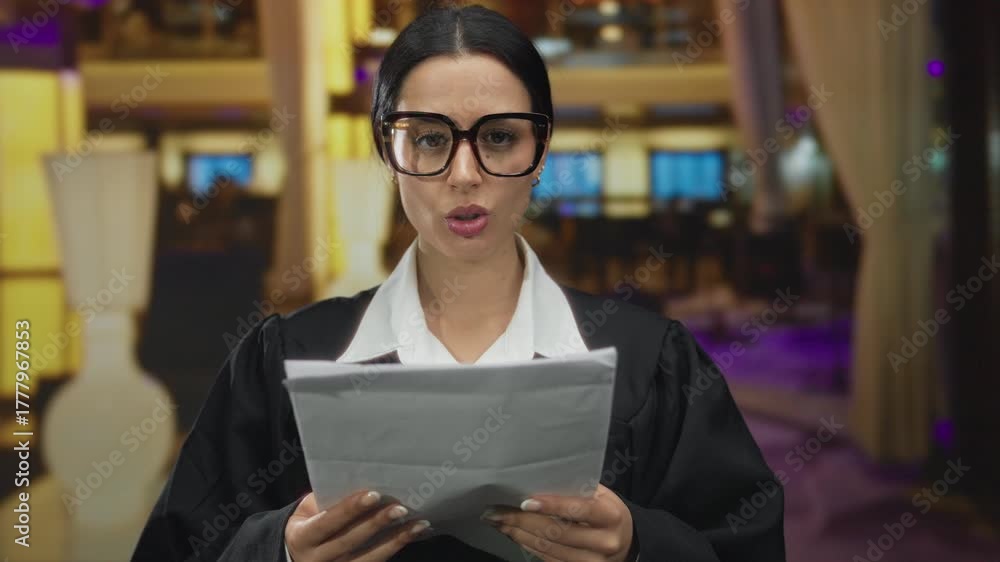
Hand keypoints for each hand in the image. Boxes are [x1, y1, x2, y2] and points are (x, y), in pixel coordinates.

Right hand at [285, 490, 430, 561]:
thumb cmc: (309, 521)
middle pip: (349, 541)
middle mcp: (316, 559)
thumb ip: (329, 500)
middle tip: (400, 508)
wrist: (298, 553)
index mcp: (301, 538)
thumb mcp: (308, 510)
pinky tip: (412, 535)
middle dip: (376, 523)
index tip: (374, 494)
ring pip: (367, 558)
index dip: (350, 509)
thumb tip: (364, 483)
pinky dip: (395, 548)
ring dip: (395, 540)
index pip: (327, 522)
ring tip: (418, 524)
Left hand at [482, 484, 633, 561]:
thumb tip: (536, 481)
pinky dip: (527, 545)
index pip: (579, 509)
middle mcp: (604, 542)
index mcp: (610, 516)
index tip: (524, 501)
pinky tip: (512, 534)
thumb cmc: (606, 512)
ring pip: (548, 548)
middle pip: (557, 532)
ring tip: (498, 521)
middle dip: (522, 520)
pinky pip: (547, 559)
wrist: (625, 543)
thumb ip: (577, 489)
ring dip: (518, 534)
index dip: (551, 506)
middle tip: (496, 511)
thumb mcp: (601, 495)